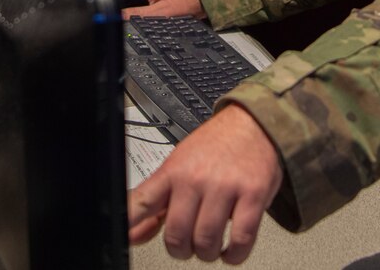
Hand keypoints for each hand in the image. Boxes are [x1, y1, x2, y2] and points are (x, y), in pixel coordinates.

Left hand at [128, 104, 283, 263]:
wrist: (251, 124)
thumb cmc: (214, 147)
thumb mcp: (178, 166)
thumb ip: (156, 203)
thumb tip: (134, 236)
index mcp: (172, 172)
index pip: (141, 203)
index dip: (130, 225)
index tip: (127, 238)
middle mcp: (195, 179)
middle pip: (177, 235)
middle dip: (181, 250)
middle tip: (187, 245)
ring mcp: (224, 187)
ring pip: (207, 242)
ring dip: (207, 253)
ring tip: (210, 246)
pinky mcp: (253, 195)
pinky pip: (240, 240)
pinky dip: (234, 255)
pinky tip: (230, 250)